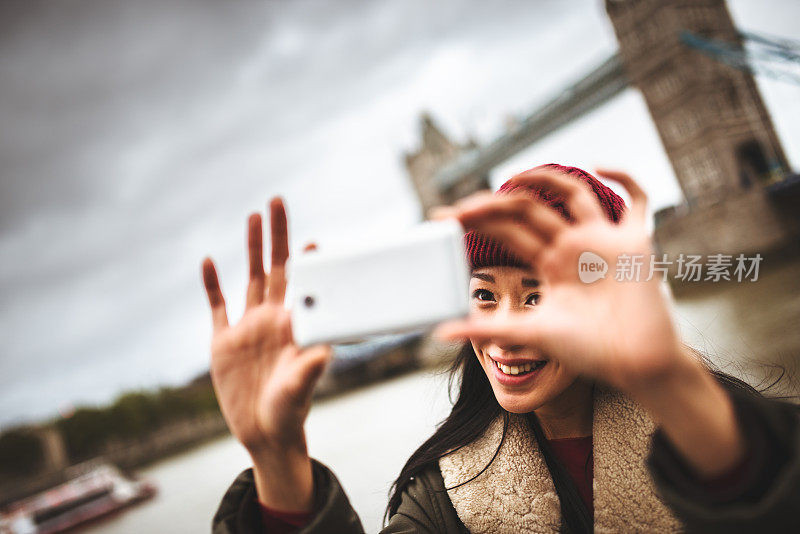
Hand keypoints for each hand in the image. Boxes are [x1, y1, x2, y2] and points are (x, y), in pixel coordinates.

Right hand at [202, 198, 329, 509]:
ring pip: (250, 278)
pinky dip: (212, 284)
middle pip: (276, 268)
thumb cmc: (290, 411)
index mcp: (294, 325)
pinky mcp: (223, 342)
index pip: (302, 283)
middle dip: (277, 235)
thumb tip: (324, 349)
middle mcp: (272, 319)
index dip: (307, 259)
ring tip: (253, 216)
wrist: (264, 434)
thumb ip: (309, 367)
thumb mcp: (300, 389)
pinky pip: (217, 306)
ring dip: (252, 248)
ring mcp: (248, 328)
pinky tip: (209, 260)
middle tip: (277, 201)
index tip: (313, 237)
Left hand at [432, 168, 685, 391]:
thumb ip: (487, 329)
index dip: (476, 220)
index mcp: (551, 264)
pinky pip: (637, 199)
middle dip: (492, 204)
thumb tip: (441, 332)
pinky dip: (625, 176)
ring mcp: (604, 241)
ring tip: (511, 175)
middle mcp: (575, 246)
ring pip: (573, 193)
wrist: (635, 366)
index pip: (508, 230)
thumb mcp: (530, 333)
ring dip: (544, 177)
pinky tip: (598, 164)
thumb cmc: (589, 351)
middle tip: (459, 208)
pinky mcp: (635, 242)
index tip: (443, 217)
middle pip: (529, 209)